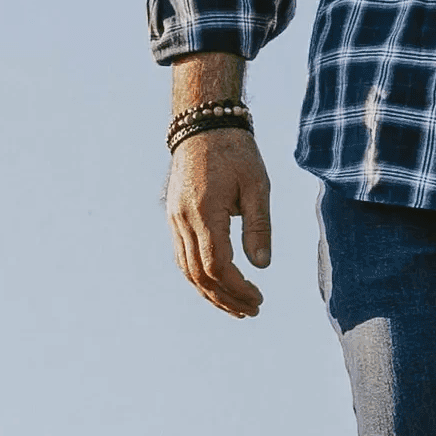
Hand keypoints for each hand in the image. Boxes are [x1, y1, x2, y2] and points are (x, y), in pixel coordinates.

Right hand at [168, 127, 273, 316]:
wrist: (203, 125)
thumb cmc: (235, 152)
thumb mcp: (256, 186)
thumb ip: (258, 226)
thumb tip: (261, 266)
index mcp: (205, 212)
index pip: (218, 265)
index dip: (237, 288)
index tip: (258, 298)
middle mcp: (184, 220)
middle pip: (200, 275)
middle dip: (226, 298)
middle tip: (252, 310)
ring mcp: (174, 220)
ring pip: (187, 270)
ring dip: (211, 293)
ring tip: (237, 307)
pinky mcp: (174, 218)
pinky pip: (183, 257)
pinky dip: (199, 277)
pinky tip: (217, 285)